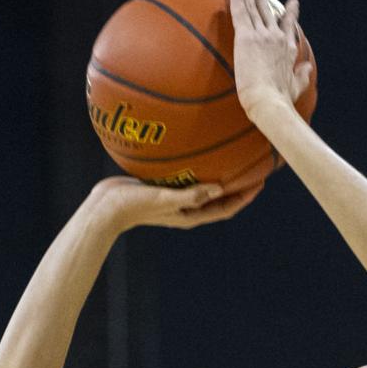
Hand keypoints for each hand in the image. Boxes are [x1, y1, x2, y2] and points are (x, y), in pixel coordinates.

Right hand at [86, 176, 261, 231]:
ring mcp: (175, 200)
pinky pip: (188, 178)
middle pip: (221, 199)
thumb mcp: (163, 198)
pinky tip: (199, 152)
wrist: (105, 208)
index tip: (260, 182)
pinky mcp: (164, 189)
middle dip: (239, 186)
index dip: (245, 197)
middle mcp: (187, 209)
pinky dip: (198, 169)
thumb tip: (219, 190)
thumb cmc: (134, 205)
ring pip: (206, 189)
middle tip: (254, 168)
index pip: (226, 209)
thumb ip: (191, 195)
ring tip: (233, 159)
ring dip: (221, 177)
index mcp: (191, 216)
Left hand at [229, 0, 313, 122]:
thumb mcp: (297, 86)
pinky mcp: (246, 36)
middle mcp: (276, 37)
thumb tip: (308, 66)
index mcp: (288, 48)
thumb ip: (303, 75)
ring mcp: (261, 34)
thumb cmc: (281, 99)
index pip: (288, 25)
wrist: (269, 101)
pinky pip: (240, 11)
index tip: (292, 3)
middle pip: (267, 11)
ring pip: (253, 7)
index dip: (290, 13)